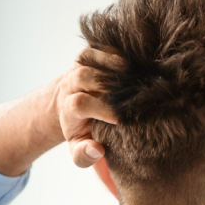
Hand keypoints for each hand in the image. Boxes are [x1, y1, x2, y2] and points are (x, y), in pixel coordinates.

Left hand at [54, 48, 122, 167]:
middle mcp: (70, 84)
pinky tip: (132, 66)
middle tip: (134, 97)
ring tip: (137, 81)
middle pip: (85, 78)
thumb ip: (84, 155)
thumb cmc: (83, 130)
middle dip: (109, 87)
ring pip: (92, 62)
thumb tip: (97, 150)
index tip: (120, 119)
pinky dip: (114, 55)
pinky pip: (99, 50)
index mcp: (68, 107)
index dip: (101, 109)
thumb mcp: (80, 149)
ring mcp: (77, 67)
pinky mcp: (87, 55)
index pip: (80, 103)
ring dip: (114, 69)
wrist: (72, 105)